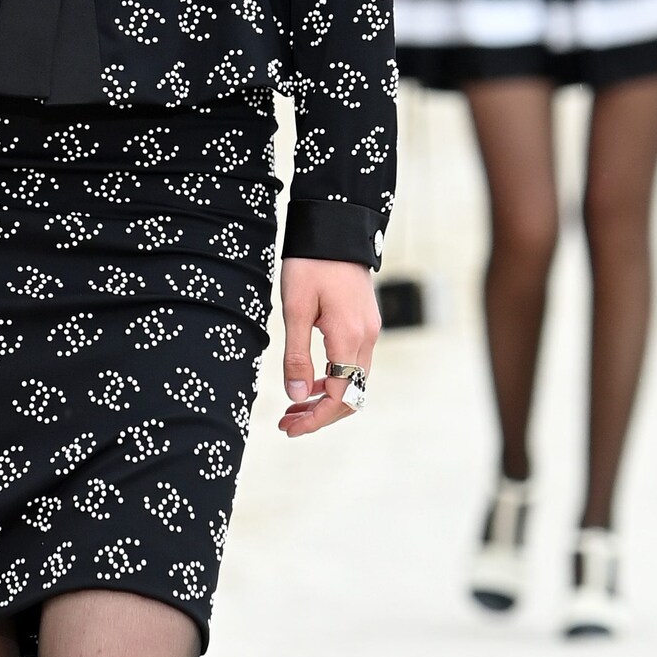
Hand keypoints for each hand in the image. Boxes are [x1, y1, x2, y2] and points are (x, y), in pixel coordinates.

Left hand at [278, 256, 379, 437]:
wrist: (335, 227)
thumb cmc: (310, 264)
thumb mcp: (294, 309)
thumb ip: (296, 355)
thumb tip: (297, 397)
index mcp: (349, 338)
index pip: (339, 397)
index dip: (315, 419)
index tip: (288, 428)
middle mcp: (367, 339)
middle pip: (351, 395)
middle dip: (319, 415)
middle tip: (286, 424)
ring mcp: (370, 331)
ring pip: (353, 381)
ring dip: (326, 399)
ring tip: (293, 408)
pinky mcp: (365, 323)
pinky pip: (354, 364)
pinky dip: (334, 379)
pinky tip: (310, 382)